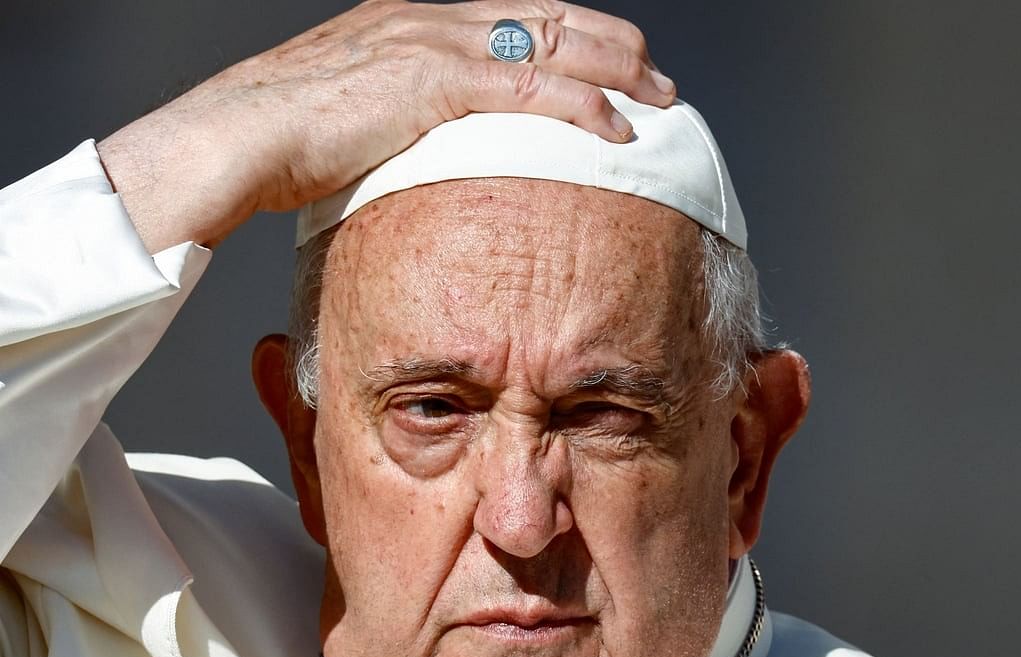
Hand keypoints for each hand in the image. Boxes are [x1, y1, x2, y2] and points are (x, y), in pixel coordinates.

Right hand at [98, 0, 674, 252]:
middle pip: (552, 17)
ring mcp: (435, 44)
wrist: (233, 137)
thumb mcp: (356, 114)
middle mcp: (434, 19)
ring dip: (617, 72)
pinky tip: (616, 130)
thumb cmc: (281, 138)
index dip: (580, 35)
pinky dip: (581, 108)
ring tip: (660, 101)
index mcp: (418, 22)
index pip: (521, 15)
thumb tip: (436, 151)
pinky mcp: (432, 82)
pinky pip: (528, 90)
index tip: (619, 65)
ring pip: (553, 44)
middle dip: (616, 47)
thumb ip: (405, 116)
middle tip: (661, 81)